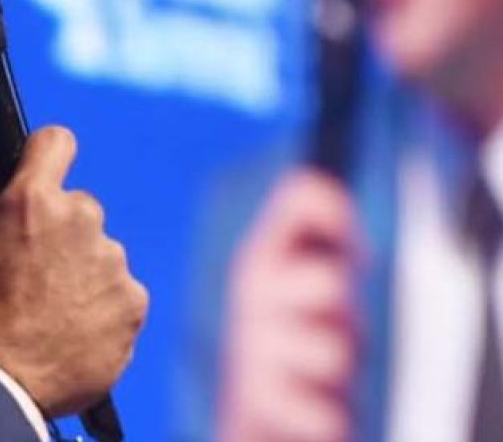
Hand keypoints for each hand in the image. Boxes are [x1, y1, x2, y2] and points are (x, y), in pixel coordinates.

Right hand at [0, 126, 148, 415]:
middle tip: (29, 269)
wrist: (1, 387)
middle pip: (77, 205)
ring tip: (49, 306)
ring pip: (98, 249)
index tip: (37, 176)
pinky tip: (72, 327)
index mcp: (34, 200)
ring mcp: (112, 261)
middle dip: (57, 227)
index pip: (57, 141)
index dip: (45, 155)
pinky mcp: (133, 301)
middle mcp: (81, 220)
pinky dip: (102, 303)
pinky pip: (120, 289)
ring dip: (80, 267)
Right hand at [218, 169, 364, 441]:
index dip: (339, 218)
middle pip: (333, 283)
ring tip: (318, 379)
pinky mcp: (261, 402)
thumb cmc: (289, 345)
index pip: (302, 198)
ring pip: (337, 352)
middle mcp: (251, 293)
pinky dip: (329, 417)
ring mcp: (252, 347)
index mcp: (260, 255)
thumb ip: (314, 233)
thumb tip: (326, 188)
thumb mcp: (298, 281)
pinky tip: (309, 409)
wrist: (251, 418)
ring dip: (342, 375)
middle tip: (329, 337)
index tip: (354, 254)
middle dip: (349, 320)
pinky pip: (326, 410)